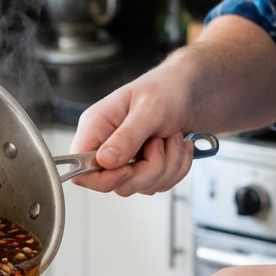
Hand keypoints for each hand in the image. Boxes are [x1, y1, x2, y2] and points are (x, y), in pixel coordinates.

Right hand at [69, 69, 195, 194]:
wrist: (194, 90)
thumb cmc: (168, 88)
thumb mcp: (149, 109)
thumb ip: (126, 136)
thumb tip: (104, 161)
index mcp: (97, 126)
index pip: (81, 169)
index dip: (104, 178)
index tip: (129, 168)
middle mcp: (109, 146)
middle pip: (117, 184)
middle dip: (148, 170)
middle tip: (159, 142)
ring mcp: (129, 159)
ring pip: (143, 186)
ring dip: (168, 165)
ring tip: (172, 137)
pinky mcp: (148, 166)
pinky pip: (161, 184)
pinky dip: (177, 166)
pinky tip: (178, 144)